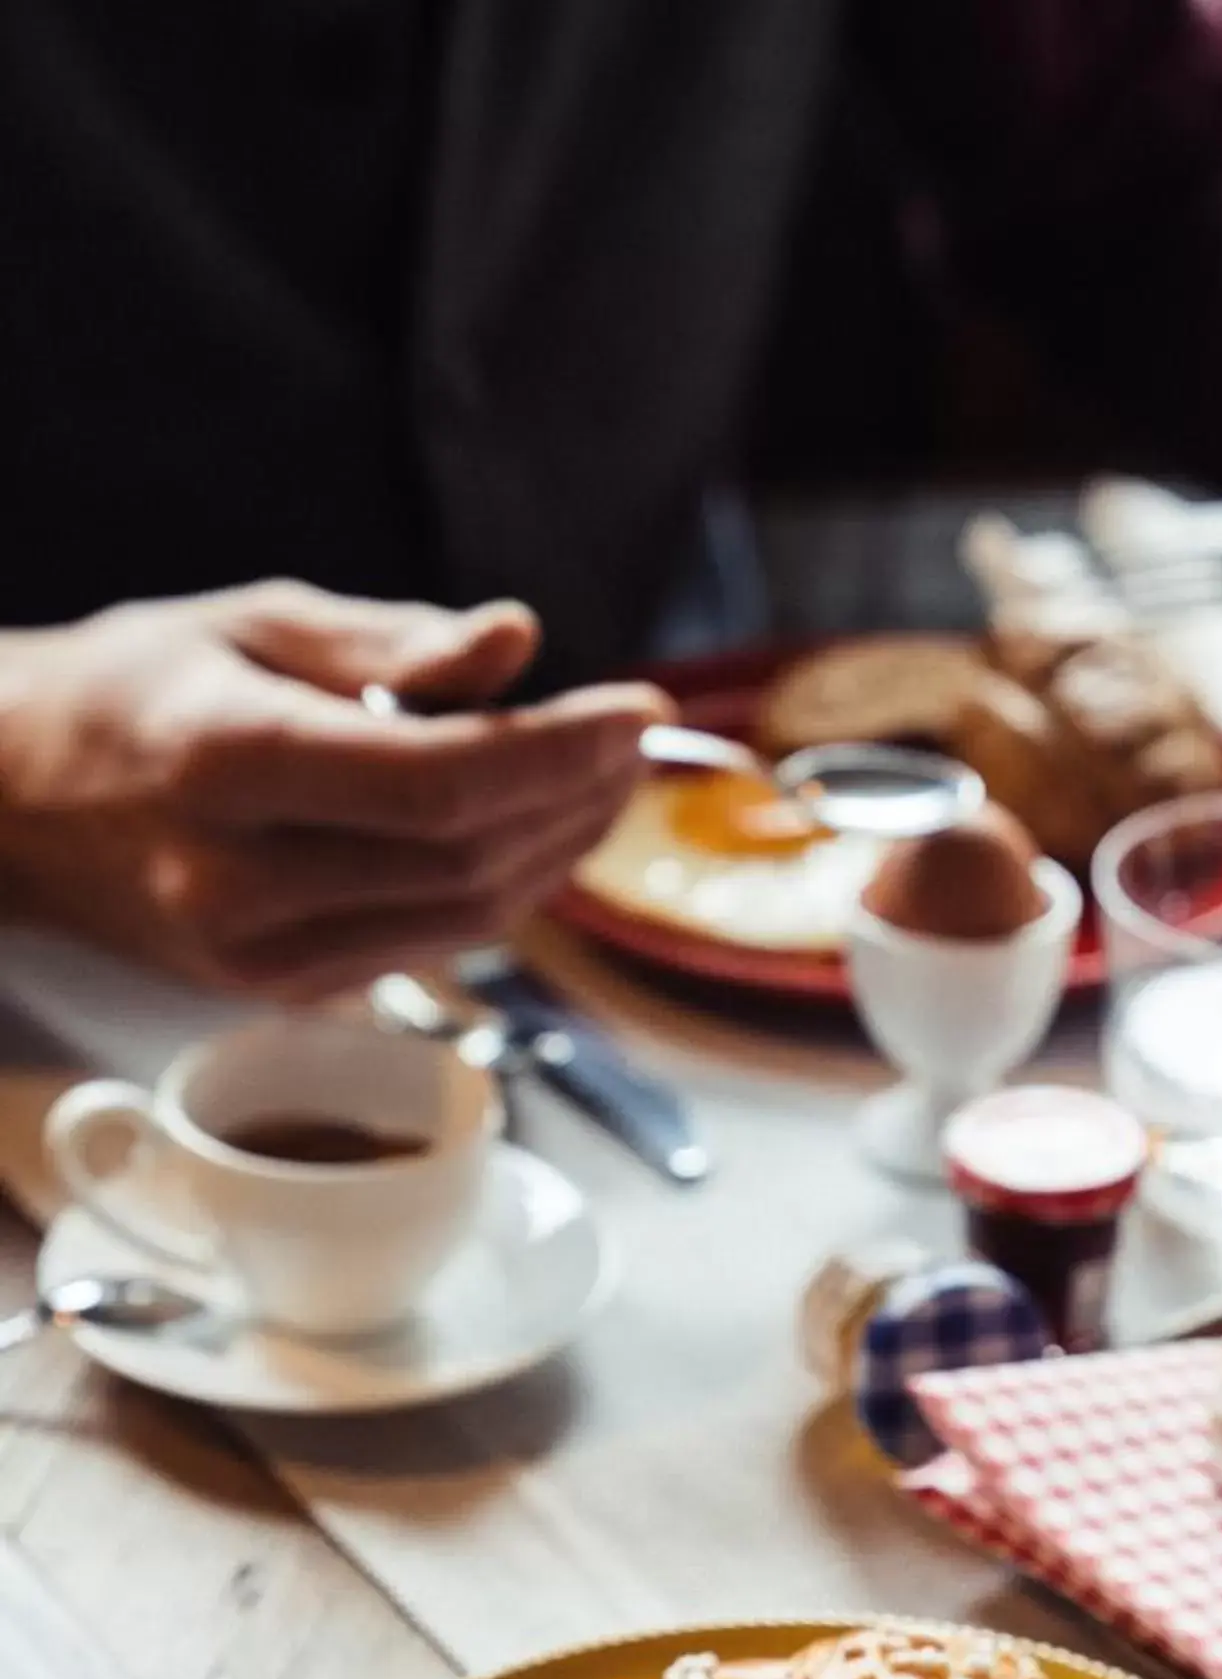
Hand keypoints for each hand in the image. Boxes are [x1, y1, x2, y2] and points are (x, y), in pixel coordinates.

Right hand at [0, 580, 665, 996]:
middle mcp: (240, 880)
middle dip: (577, 797)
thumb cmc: (130, 691)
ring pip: (466, 919)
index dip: (560, 752)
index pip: (441, 781)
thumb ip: (391, 644)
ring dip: (558, 852)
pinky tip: (534, 833)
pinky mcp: (280, 992)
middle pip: (468, 857)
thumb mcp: (250, 624)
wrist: (14, 804)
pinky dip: (500, 889)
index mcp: (227, 765)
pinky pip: (429, 944)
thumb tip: (516, 643)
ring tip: (605, 781)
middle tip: (635, 739)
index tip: (640, 711)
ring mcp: (259, 955)